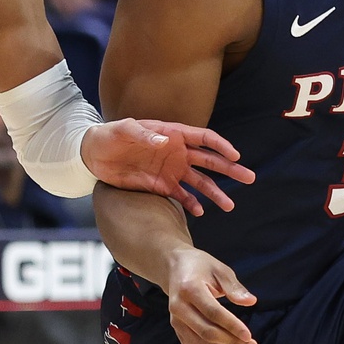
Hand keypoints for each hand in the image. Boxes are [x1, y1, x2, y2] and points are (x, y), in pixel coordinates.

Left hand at [82, 118, 254, 216]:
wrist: (94, 153)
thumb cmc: (110, 135)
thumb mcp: (125, 130)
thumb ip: (145, 135)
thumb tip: (167, 140)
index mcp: (173, 133)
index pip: (204, 138)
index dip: (221, 147)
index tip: (236, 156)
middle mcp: (177, 152)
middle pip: (209, 162)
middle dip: (230, 170)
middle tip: (249, 179)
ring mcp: (171, 170)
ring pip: (200, 183)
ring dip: (215, 193)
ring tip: (230, 206)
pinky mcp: (161, 186)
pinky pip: (181, 196)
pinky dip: (191, 204)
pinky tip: (199, 213)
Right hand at [165, 246, 258, 343]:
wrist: (174, 268)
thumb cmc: (201, 267)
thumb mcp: (219, 268)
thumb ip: (234, 287)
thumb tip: (250, 302)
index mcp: (189, 290)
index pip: (212, 313)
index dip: (231, 326)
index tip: (249, 335)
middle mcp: (179, 309)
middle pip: (206, 333)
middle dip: (232, 343)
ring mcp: (176, 323)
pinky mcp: (178, 333)